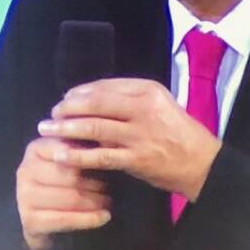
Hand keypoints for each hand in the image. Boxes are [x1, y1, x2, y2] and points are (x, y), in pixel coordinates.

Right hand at [15, 136, 111, 249]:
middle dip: (96, 183)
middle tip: (111, 187)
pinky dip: (89, 219)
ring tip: (108, 201)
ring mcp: (25, 196)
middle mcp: (25, 171)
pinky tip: (104, 216)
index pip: (69, 150)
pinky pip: (65, 219)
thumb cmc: (60, 184)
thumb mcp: (68, 161)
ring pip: (71, 198)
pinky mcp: (29, 220)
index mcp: (35, 149)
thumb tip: (109, 139)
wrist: (39, 219)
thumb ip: (82, 148)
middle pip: (72, 176)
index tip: (109, 161)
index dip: (92, 157)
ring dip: (96, 201)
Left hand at [37, 79, 221, 201]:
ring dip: (66, 129)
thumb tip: (91, 101)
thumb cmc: (178, 132)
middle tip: (51, 114)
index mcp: (148, 90)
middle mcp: (143, 109)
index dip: (80, 92)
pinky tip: (62, 156)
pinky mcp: (136, 159)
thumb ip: (128, 101)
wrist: (201, 163)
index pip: (106, 86)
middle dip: (68, 108)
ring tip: (47, 131)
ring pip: (94, 128)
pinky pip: (100, 156)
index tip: (66, 99)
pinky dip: (78, 156)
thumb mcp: (159, 104)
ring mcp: (139, 135)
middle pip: (96, 104)